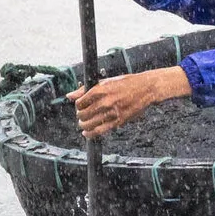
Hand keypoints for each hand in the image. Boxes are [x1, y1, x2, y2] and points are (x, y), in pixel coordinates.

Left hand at [69, 65, 191, 137]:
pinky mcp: (118, 121)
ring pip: (89, 124)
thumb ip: (85, 90)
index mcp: (99, 90)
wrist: (145, 88)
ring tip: (83, 125)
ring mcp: (111, 112)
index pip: (80, 102)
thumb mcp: (104, 82)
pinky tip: (87, 134)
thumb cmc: (125, 83)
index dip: (78, 106)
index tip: (80, 106)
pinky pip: (99, 131)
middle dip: (80, 116)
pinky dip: (90, 134)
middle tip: (82, 115)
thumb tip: (69, 96)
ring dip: (83, 126)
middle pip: (83, 114)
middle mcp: (104, 102)